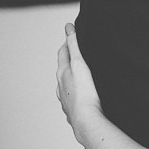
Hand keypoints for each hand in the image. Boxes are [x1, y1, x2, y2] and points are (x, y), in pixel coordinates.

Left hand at [55, 23, 105, 148]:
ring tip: (81, 75)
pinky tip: (83, 97)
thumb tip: (68, 27)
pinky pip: (72, 100)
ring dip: (72, 78)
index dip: (68, 43)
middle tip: (78, 53)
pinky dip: (76, 94)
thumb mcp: (79, 64)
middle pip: (63, 69)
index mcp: (62, 74)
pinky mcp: (73, 111)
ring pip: (66, 86)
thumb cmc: (84, 93)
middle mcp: (61, 87)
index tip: (74, 37)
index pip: (63, 53)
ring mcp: (66, 100)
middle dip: (69, 60)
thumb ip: (74, 46)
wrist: (87, 121)